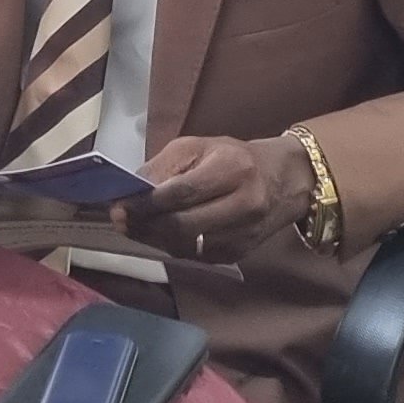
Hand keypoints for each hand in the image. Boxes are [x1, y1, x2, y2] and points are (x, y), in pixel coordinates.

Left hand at [120, 133, 315, 264]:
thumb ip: (164, 167)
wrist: (284, 181)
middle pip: (183, 225)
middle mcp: (244, 204)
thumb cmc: (235, 158)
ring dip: (154, 238)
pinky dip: (172, 246)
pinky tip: (160, 234)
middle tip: (121, 221)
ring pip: (186, 246)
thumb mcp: (199, 146)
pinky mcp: (238, 253)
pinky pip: (195, 256)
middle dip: (146, 225)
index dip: (146, 203)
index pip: (182, 192)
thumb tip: (131, 191)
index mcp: (233, 168)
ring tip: (135, 227)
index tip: (119, 205)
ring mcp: (243, 233)